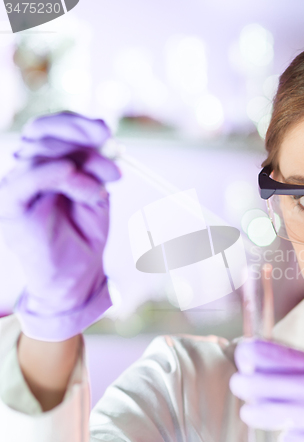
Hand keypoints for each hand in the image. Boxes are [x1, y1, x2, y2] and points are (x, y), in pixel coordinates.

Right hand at [0, 111, 120, 340]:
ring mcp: (16, 186)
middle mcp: (26, 171)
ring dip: (82, 164)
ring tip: (103, 189)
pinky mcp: (12, 205)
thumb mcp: (96, 192)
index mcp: (44, 164)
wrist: (75, 275)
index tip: (107, 130)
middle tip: (112, 150)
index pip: (49, 128)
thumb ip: (95, 166)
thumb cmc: (84, 235)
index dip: (76, 123)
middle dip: (81, 136)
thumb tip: (106, 138)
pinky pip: (30, 178)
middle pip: (43, 133)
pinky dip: (57, 173)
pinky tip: (83, 183)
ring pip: (40, 152)